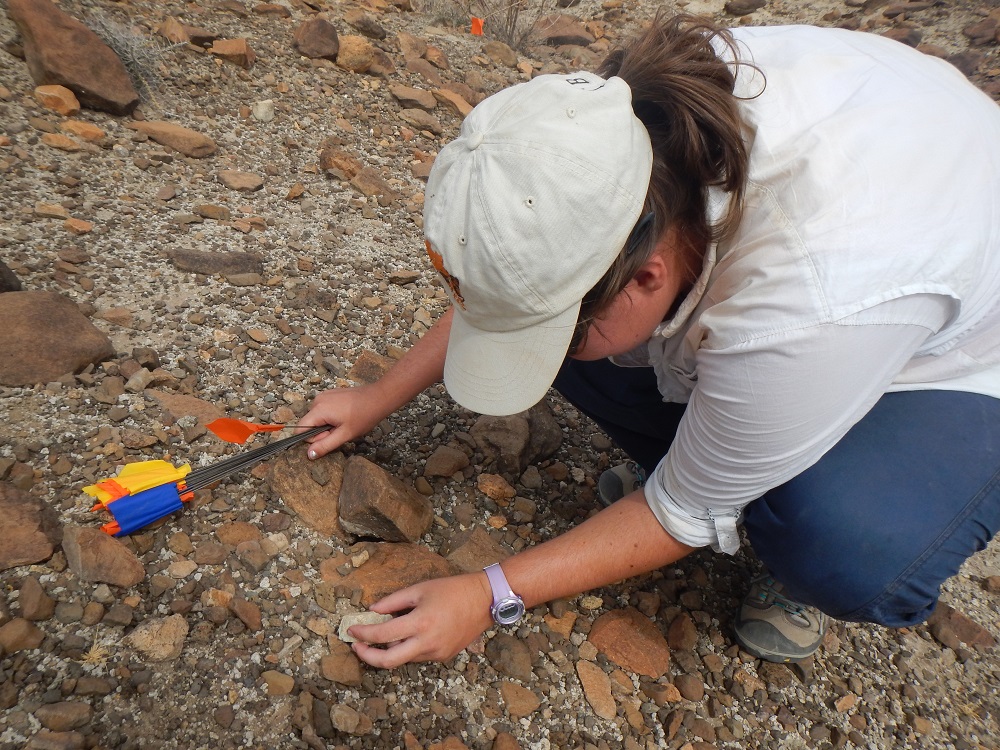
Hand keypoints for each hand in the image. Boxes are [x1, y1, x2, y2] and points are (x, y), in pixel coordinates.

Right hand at [297, 384, 387, 458]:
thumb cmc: (364, 416)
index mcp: (318, 409)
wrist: (378, 397)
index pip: (300, 429)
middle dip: (322, 431)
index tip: (331, 436)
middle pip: (309, 423)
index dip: (313, 438)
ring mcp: (323, 395)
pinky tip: (345, 415)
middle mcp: (317, 400)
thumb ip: (325, 445)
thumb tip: (309, 454)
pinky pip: (323, 410)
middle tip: (341, 429)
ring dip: (327, 425)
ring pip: (316, 418)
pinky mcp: (330, 394)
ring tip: (344, 422)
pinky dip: (331, 416)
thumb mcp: (344, 434)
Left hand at [347, 573, 494, 667]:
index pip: (382, 635)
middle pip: (388, 662)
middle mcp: (427, 642)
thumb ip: (394, 601)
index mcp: (420, 623)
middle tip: (357, 646)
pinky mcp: (443, 657)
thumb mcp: (420, 589)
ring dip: (389, 649)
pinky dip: (407, 648)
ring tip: (386, 634)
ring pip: (403, 658)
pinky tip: (410, 634)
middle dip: (367, 656)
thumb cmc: (452, 590)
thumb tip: (373, 610)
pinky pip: (417, 656)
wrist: (484, 601)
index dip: (363, 634)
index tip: (352, 630)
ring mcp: (436, 653)